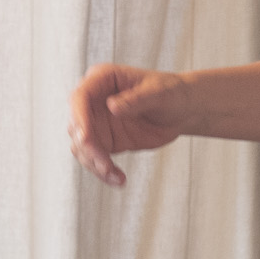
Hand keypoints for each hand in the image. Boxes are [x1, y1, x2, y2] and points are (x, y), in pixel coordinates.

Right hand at [67, 64, 195, 184]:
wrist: (182, 111)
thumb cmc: (172, 93)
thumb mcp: (159, 93)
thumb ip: (137, 99)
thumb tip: (112, 107)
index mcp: (102, 79)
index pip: (80, 97)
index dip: (79, 118)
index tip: (86, 138)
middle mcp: (93, 100)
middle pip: (77, 126)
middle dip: (88, 148)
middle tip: (105, 166)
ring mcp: (96, 122)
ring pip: (81, 146)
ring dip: (94, 164)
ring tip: (115, 176)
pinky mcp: (104, 140)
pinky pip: (94, 158)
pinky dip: (103, 171)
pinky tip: (118, 179)